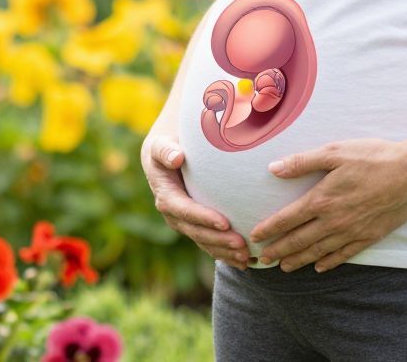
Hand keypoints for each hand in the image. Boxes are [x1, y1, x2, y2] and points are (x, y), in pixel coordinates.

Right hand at [140, 134, 252, 269]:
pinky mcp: (195, 227)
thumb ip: (165, 150)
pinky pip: (210, 244)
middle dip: (219, 241)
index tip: (225, 223)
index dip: (204, 218)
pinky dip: (226, 254)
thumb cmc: (165, 148)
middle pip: (197, 232)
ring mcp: (185, 224)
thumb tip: (177, 157)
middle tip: (242, 244)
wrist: (164, 157)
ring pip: (205, 243)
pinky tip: (246, 262)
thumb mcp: (160, 146)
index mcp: (166, 197)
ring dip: (225, 252)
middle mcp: (174, 215)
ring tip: (247, 257)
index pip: (186, 211)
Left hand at [249, 137, 406, 272]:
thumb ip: (303, 162)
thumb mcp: (335, 151)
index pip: (288, 219)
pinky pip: (344, 255)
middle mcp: (334, 220)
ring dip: (299, 260)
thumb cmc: (373, 157)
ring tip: (284, 267)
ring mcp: (352, 231)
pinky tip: (320, 267)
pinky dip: (329, 262)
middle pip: (299, 240)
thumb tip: (273, 168)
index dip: (269, 229)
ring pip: (319, 251)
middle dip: (278, 250)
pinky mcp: (369, 236)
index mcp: (322, 199)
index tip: (255, 236)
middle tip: (262, 259)